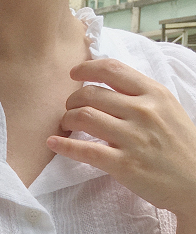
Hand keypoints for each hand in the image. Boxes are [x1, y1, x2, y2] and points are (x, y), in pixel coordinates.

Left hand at [47, 58, 195, 219]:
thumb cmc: (180, 147)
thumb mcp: (168, 110)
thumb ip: (142, 97)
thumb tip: (110, 86)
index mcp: (154, 94)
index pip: (112, 69)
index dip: (87, 68)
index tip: (74, 74)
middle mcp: (143, 111)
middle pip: (91, 94)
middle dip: (72, 100)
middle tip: (69, 109)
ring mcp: (133, 138)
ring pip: (84, 117)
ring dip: (67, 120)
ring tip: (66, 126)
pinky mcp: (124, 164)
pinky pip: (85, 151)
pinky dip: (64, 146)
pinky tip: (53, 143)